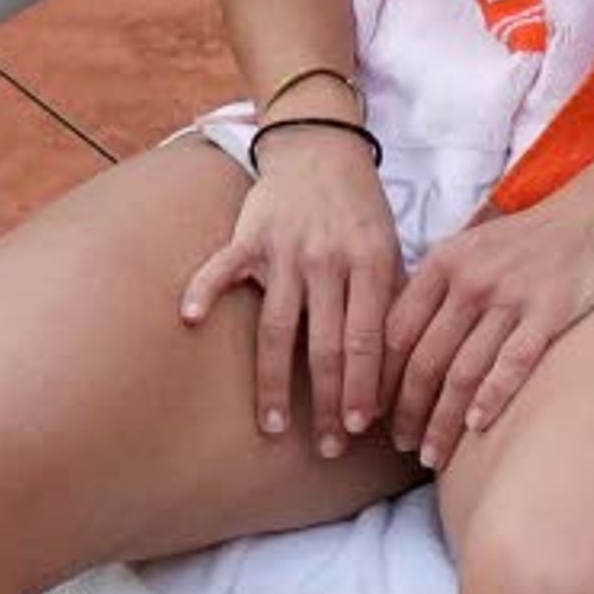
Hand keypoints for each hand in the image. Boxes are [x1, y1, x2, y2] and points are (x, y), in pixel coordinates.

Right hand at [183, 130, 400, 454]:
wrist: (321, 147)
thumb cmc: (360, 208)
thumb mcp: (390, 247)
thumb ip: (392, 300)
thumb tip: (402, 369)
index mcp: (369, 261)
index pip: (367, 338)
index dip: (364, 386)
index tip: (362, 427)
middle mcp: (326, 258)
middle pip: (325, 344)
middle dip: (328, 401)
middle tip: (329, 446)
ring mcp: (284, 248)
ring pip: (278, 326)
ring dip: (274, 382)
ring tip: (275, 426)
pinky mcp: (248, 235)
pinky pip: (222, 267)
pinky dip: (204, 290)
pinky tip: (191, 320)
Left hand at [382, 152, 593, 468]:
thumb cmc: (530, 242)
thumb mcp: (473, 250)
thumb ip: (436, 290)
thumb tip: (393, 346)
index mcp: (443, 264)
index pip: (395, 332)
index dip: (378, 379)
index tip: (372, 414)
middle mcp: (471, 280)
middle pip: (424, 360)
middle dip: (407, 411)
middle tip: (401, 445)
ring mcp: (511, 297)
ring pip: (463, 372)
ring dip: (442, 421)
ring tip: (432, 456)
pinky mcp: (551, 313)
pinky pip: (512, 365)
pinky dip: (490, 399)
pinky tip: (476, 428)